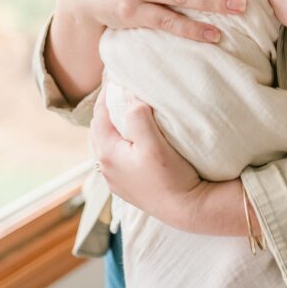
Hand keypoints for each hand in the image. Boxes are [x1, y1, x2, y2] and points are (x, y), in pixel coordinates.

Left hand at [91, 85, 206, 228]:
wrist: (187, 210)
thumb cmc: (171, 177)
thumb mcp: (154, 143)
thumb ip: (138, 117)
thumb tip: (129, 95)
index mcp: (108, 153)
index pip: (99, 115)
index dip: (106, 94)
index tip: (115, 77)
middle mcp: (106, 168)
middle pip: (100, 130)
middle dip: (107, 109)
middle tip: (120, 91)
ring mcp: (116, 180)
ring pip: (107, 145)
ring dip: (113, 127)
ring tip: (126, 112)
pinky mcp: (127, 187)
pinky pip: (116, 157)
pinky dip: (120, 142)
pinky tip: (133, 140)